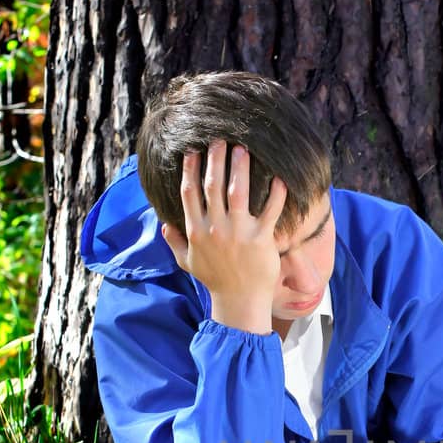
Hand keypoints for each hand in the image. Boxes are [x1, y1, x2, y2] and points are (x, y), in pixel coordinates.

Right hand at [160, 141, 287, 332]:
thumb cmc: (215, 282)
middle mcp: (216, 229)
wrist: (240, 303)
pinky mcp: (261, 240)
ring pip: (237, 192)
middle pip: (212, 185)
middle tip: (220, 138)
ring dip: (240, 167)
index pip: (190, 192)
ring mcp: (238, 233)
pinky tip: (279, 177)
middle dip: (215, 159)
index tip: (193, 150)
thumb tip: (164, 224)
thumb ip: (175, 242)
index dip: (190, 168)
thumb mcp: (188, 263)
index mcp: (197, 230)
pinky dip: (276, 193)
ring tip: (243, 147)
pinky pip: (269, 211)